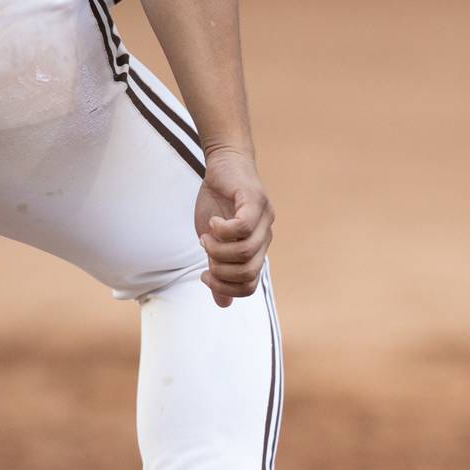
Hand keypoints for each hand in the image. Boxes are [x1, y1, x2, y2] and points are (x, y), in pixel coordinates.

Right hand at [194, 148, 273, 306]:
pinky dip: (222, 230)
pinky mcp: (255, 201)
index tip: (204, 276)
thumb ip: (218, 270)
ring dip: (218, 250)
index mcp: (257, 250)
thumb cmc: (217, 203)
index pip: (250, 285)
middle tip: (205, 253)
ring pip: (245, 252)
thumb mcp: (213, 242)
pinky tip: (213, 223)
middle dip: (221, 270)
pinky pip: (242, 227)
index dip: (226, 287)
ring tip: (206, 237)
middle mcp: (265, 237)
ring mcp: (264, 219)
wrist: (223, 165)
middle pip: (248, 272)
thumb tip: (223, 304)